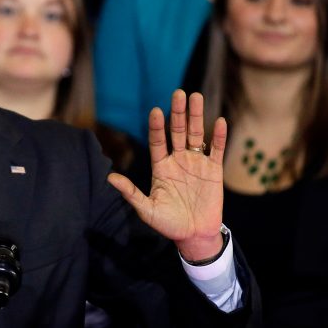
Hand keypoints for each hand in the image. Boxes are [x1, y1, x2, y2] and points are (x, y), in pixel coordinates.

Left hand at [108, 90, 226, 260]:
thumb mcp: (146, 210)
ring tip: (195, 96)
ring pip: (196, 134)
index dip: (157, 127)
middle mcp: (178, 160)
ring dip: (196, 116)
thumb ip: (131, 193)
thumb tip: (109, 178)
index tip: (156, 110)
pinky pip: (217, 150)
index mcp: (161, 166)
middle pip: (177, 131)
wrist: (194, 235)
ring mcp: (196, 163)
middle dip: (178, 112)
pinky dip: (218, 136)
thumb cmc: (168, 223)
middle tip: (178, 92)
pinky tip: (218, 120)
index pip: (158, 141)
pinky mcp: (214, 171)